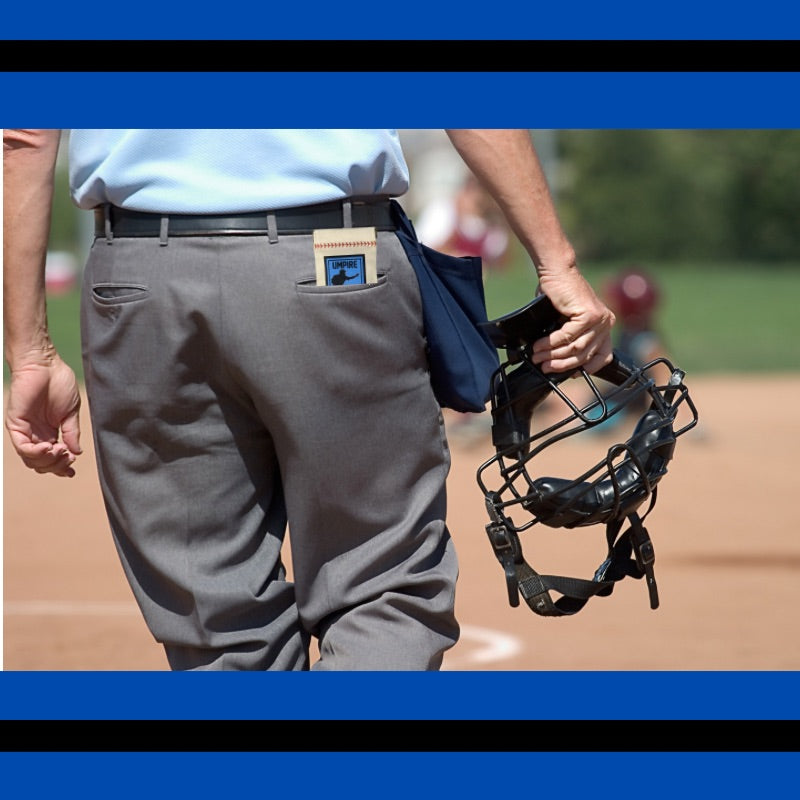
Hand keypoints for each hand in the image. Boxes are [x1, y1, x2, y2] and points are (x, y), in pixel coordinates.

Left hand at [5, 358, 82, 476]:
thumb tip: (76, 452)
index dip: (61, 467)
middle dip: (56, 466)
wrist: (46, 364)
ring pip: (30, 459)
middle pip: (41, 463)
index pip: (51, 458)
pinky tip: (50, 447)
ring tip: (60, 452)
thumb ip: (72, 433)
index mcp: (48, 432)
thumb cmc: (59, 383)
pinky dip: (36, 452)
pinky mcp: (16, 424)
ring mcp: (25, 430)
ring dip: (47, 461)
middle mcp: (35, 434)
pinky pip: (22, 447)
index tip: (72, 470)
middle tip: (69, 459)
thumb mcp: (71, 413)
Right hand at [530, 271, 615, 374]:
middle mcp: (606, 323)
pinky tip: (539, 345)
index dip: (586, 368)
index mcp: (605, 325)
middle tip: (544, 367)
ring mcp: (599, 319)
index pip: (603, 356)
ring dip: (553, 355)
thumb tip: (556, 359)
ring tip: (537, 357)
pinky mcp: (589, 315)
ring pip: (575, 348)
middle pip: (584, 355)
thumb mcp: (568, 320)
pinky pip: (567, 337)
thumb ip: (569, 337)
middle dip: (562, 364)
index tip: (570, 373)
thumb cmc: (559, 294)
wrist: (557, 270)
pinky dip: (550, 343)